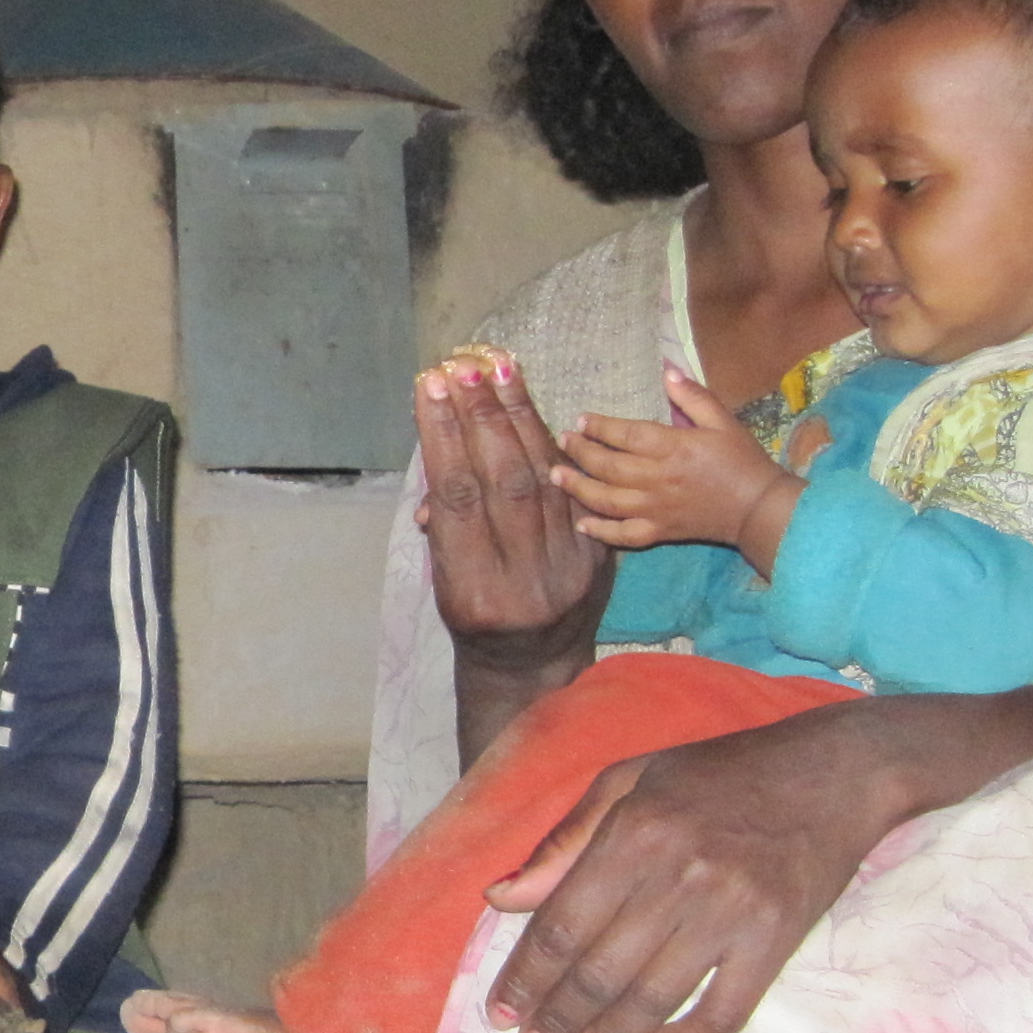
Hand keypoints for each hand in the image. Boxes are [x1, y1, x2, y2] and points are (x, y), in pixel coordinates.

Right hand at [416, 347, 612, 656]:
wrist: (534, 664)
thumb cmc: (474, 617)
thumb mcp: (445, 581)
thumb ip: (445, 523)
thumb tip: (440, 454)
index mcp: (474, 589)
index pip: (457, 497)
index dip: (444, 437)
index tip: (431, 387)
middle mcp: (526, 579)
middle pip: (505, 481)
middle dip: (483, 417)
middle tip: (466, 367)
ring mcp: (570, 568)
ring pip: (545, 479)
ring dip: (520, 417)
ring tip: (498, 369)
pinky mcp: (601, 557)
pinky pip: (575, 491)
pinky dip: (552, 447)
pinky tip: (532, 412)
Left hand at [478, 686, 1032, 1032]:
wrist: (835, 772)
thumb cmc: (721, 772)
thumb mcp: (629, 780)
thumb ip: (564, 842)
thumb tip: (501, 899)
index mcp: (633, 834)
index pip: (561, 925)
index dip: (525, 978)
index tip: (500, 1013)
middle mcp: (678, 876)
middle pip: (600, 970)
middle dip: (558, 1019)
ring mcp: (732, 913)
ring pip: (655, 998)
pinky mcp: (777, 939)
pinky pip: (725, 1010)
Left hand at [555, 372, 795, 566]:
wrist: (759, 508)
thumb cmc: (742, 460)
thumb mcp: (723, 420)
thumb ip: (693, 396)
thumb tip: (666, 369)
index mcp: (673, 447)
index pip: (626, 435)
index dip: (600, 426)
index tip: (580, 419)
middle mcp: (658, 478)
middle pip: (608, 466)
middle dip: (580, 452)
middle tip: (562, 441)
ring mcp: (656, 508)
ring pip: (606, 499)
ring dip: (577, 487)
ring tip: (556, 476)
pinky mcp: (659, 531)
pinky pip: (623, 535)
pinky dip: (600, 531)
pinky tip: (581, 523)